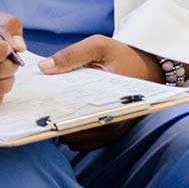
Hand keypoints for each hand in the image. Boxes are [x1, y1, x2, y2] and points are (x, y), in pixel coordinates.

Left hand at [38, 35, 162, 151]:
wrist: (147, 66)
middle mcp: (118, 117)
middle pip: (82, 130)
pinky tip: (60, 121)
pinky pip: (89, 141)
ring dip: (65, 132)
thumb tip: (44, 68)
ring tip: (48, 118)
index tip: (45, 110)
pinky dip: (74, 134)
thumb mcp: (98, 46)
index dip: (62, 115)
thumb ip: (71, 55)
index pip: (84, 112)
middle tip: (41, 116)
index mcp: (114, 95)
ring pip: (84, 140)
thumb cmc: (122, 54)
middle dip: (60, 124)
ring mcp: (116, 127)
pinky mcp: (114, 131)